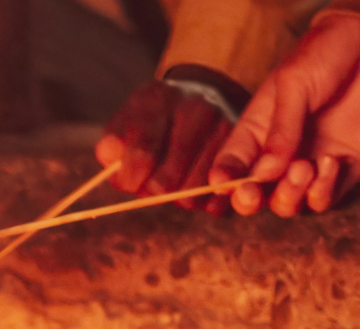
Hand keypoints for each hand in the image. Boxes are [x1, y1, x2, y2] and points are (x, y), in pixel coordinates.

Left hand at [96, 80, 232, 212]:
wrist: (204, 97)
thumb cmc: (155, 119)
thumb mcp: (127, 121)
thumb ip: (112, 142)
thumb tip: (109, 157)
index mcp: (161, 99)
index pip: (141, 154)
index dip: (129, 178)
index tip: (128, 181)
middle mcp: (199, 109)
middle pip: (165, 184)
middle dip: (151, 191)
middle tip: (151, 182)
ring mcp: (227, 128)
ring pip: (192, 196)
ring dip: (178, 198)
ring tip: (175, 181)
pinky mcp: (250, 153)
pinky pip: (220, 200)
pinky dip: (205, 202)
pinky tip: (198, 184)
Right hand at [210, 13, 359, 215]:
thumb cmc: (326, 54)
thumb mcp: (293, 84)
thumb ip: (280, 130)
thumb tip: (263, 173)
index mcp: (256, 132)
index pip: (230, 166)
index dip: (223, 182)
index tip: (225, 184)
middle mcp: (279, 154)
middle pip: (254, 195)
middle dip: (249, 201)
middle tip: (255, 189)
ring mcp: (310, 163)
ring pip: (287, 204)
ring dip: (289, 196)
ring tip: (304, 167)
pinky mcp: (345, 167)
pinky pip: (326, 198)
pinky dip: (323, 191)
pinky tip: (331, 162)